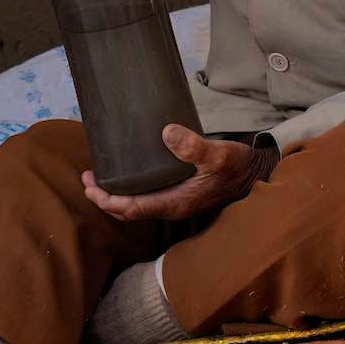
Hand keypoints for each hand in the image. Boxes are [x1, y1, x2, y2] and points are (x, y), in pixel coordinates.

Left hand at [82, 126, 268, 221]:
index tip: (89, 185)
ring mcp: (177, 202)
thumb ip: (194, 146)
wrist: (258, 175)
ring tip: (100, 176)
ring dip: (116, 194)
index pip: (131, 209)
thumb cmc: (238, 167)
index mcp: (175, 203)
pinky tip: (129, 172)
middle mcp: (172, 207)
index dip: (106, 200)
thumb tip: (166, 132)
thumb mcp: (218, 154)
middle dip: (104, 198)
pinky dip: (131, 189)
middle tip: (86, 178)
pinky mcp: (181, 194)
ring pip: (137, 204)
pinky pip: (148, 197)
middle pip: (128, 211)